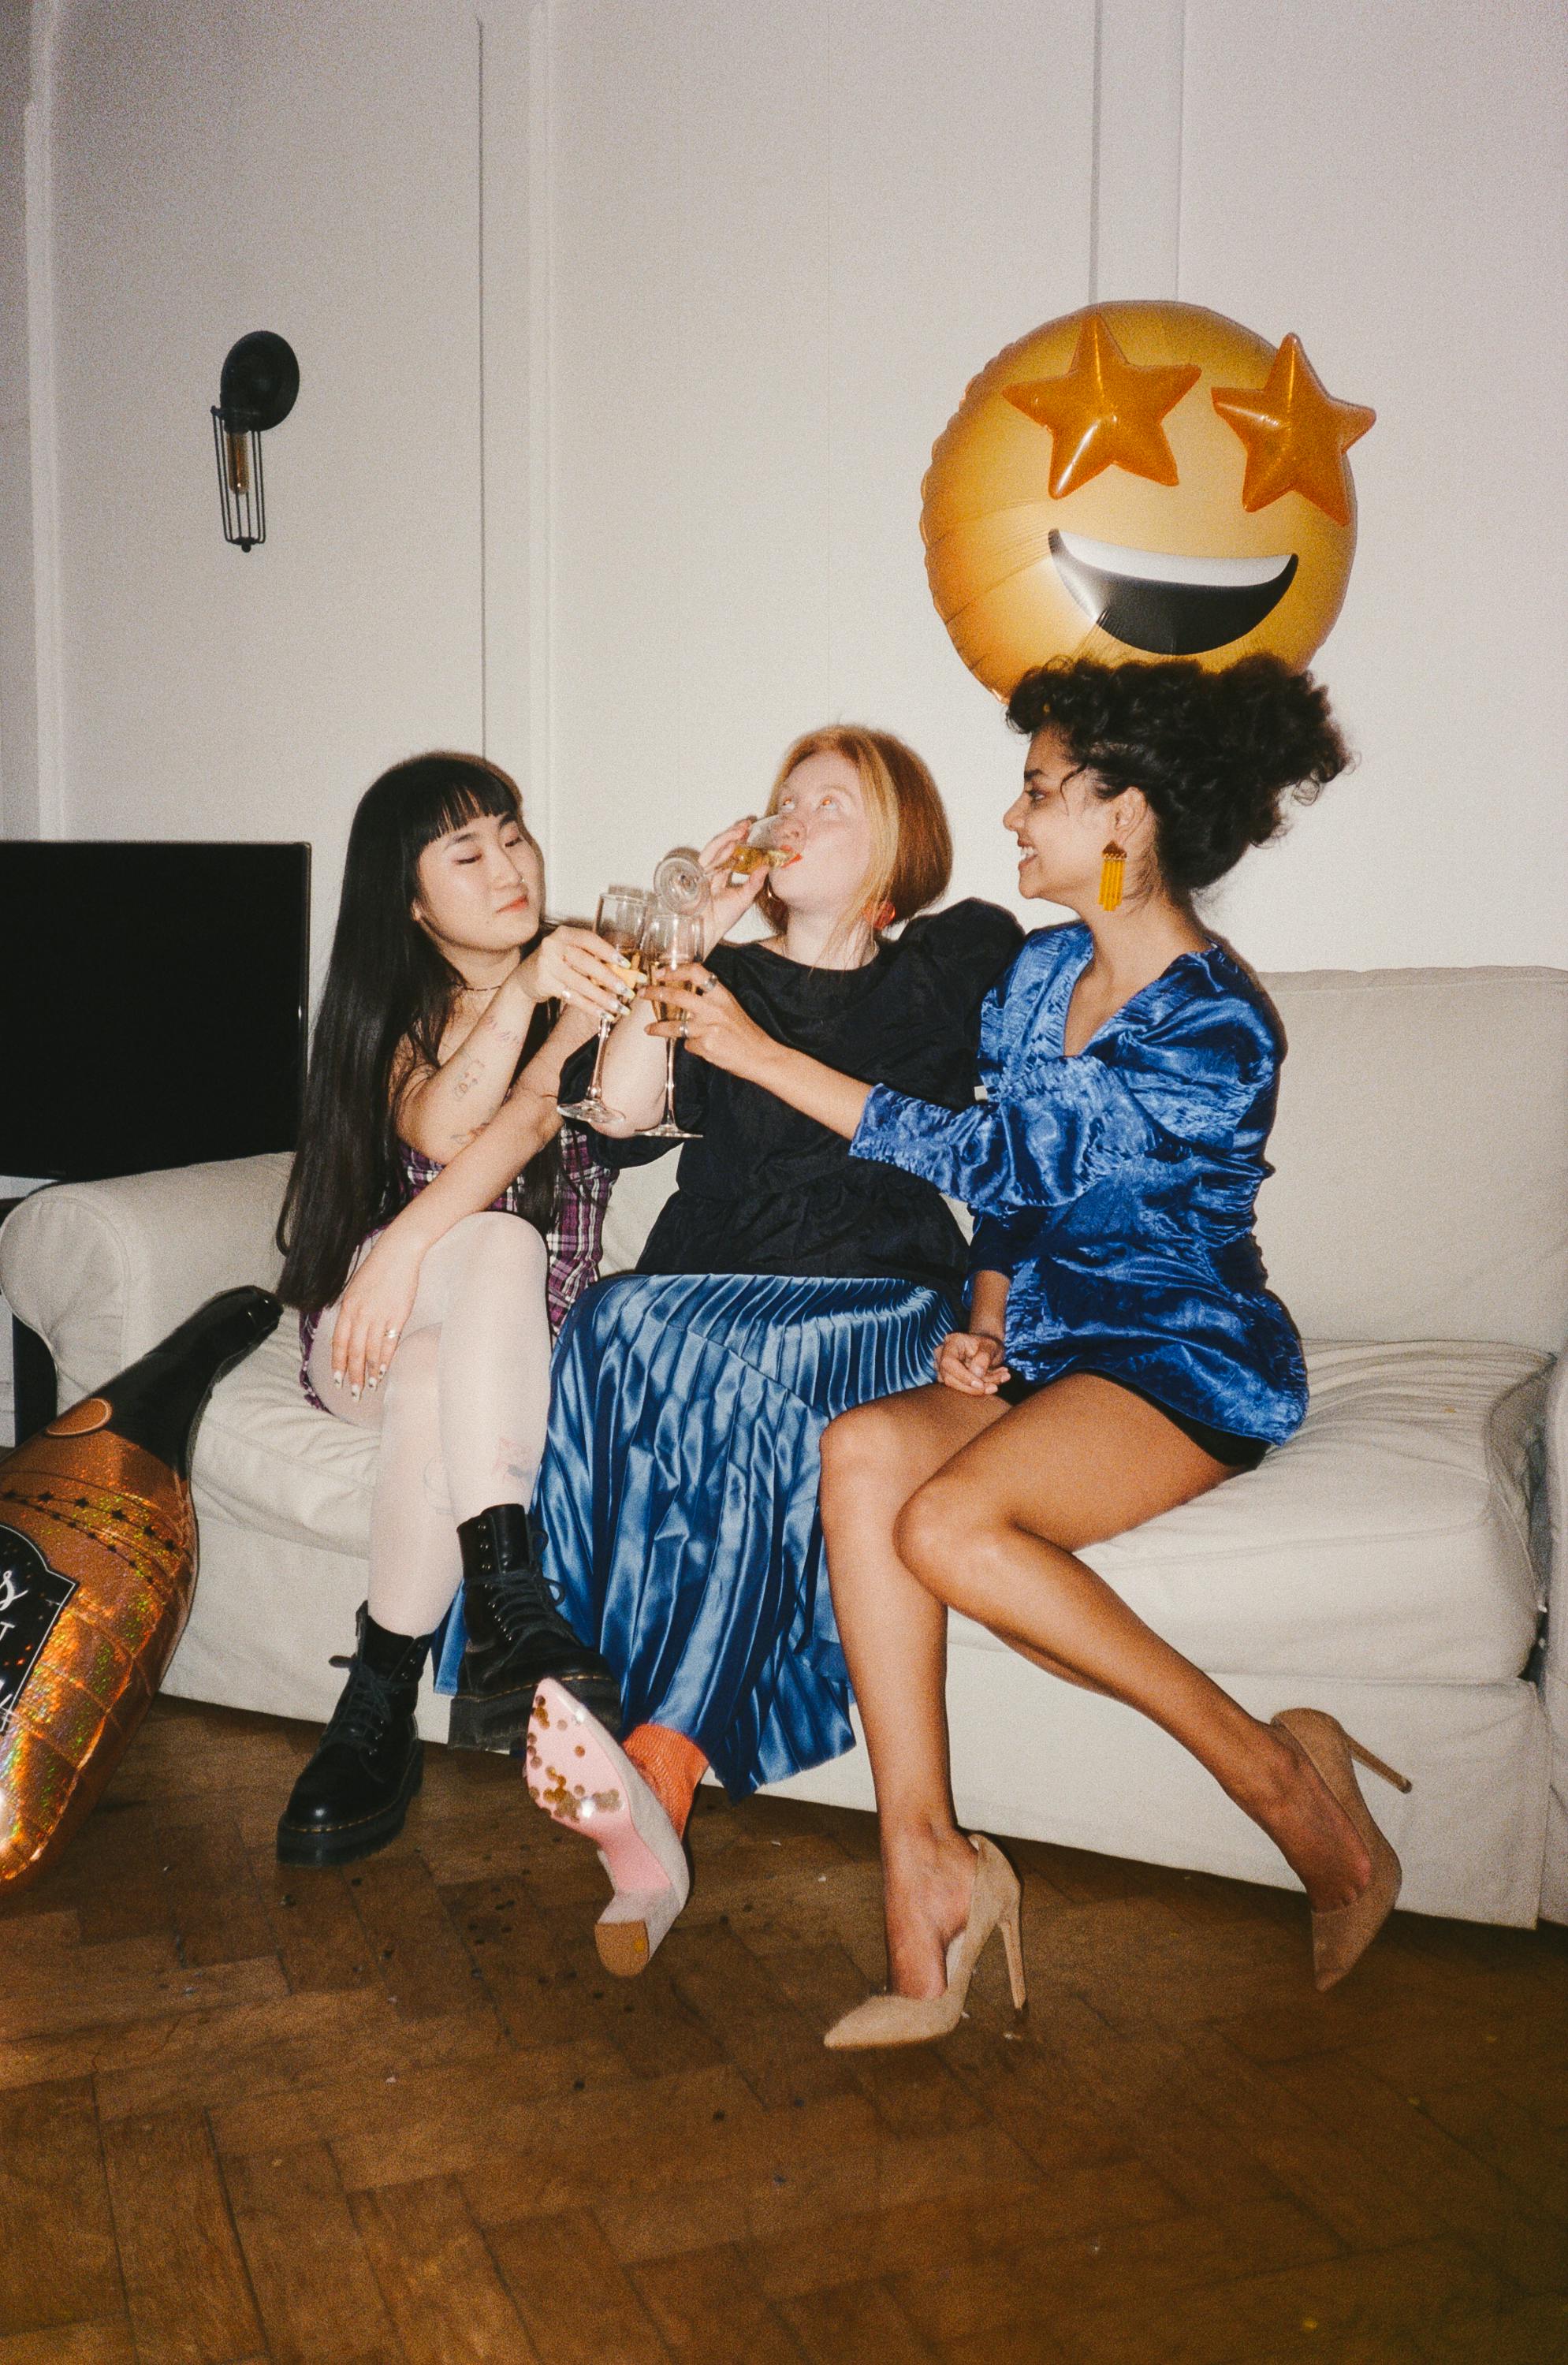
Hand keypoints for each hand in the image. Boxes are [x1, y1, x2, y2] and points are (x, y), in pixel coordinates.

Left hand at [330, 1230, 425, 1397]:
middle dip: (353, 1375)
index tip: (338, 1380)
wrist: (398, 1254)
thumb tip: (349, 1333)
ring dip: (369, 1372)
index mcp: (347, 1308)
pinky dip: (385, 1360)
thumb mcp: (355, 1289)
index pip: (339, 1343)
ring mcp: (378, 1316)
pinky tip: (383, 1371)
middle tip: (353, 1394)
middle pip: (354, 1352)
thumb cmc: (377, 1270)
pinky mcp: (396, 1316)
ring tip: (370, 1387)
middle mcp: (360, 1314)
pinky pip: (388, 1344)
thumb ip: (351, 1312)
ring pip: (371, 1351)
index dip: (338, 1364)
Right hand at [518, 925, 632, 1020]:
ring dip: (602, 997)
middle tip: (626, 990)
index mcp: (564, 934)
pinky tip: (604, 1014)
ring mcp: (546, 964)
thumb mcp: (572, 953)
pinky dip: (590, 1007)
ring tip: (619, 1007)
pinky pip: (572, 997)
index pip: (589, 940)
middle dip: (609, 978)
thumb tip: (629, 974)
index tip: (626, 965)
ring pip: (580, 983)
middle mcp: (553, 946)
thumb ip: (596, 959)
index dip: (608, 952)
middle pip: (586, 962)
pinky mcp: (544, 983)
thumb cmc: (558, 963)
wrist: (526, 977)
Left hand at [649, 964, 771, 1078]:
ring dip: (658, 1027)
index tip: (661, 972)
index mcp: (721, 994)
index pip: (697, 972)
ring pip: (675, 1026)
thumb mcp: (730, 1007)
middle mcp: (714, 1008)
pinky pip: (688, 1045)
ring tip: (649, 1029)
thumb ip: (710, 1001)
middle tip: (643, 993)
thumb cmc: (745, 1032)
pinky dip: (691, 1046)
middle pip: (677, 995)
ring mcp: (708, 1027)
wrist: (759, 1055)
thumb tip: (683, 999)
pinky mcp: (705, 1045)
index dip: (676, 970)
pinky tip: (700, 1048)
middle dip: (655, 993)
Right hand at [697, 819, 769, 950]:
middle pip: (723, 848)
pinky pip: (708, 856)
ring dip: (728, 837)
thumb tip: (766, 866)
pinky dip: (719, 847)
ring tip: (741, 828)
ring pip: (716, 849)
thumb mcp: (744, 899)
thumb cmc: (722, 919)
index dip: (742, 845)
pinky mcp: (697, 873)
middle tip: (747, 823)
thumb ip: (754, 882)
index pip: (732, 856)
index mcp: (723, 877)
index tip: (753, 833)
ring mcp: (704, 872)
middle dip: (735, 835)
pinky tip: (731, 840)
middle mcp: (713, 872)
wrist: (707, 930)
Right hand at [935, 1330, 1010, 1395]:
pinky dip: (978, 1390)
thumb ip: (984, 1358)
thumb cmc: (988, 1344)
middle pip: (949, 1378)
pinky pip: (960, 1390)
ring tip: (999, 1381)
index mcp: (951, 1342)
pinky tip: (994, 1383)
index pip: (949, 1362)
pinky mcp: (948, 1379)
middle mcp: (942, 1355)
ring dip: (978, 1389)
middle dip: (972, 1387)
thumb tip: (976, 1374)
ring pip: (954, 1386)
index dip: (963, 1377)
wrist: (987, 1348)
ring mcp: (942, 1369)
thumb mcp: (992, 1346)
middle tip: (994, 1387)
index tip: (981, 1385)